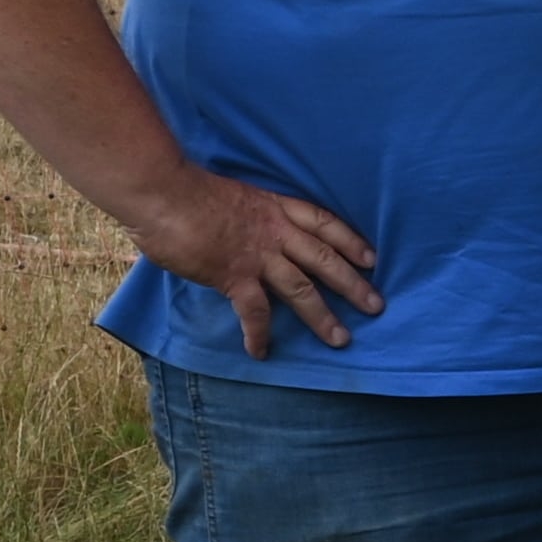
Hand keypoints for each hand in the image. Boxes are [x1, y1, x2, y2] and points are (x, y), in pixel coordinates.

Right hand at [138, 169, 380, 358]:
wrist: (165, 192)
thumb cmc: (189, 190)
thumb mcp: (234, 196)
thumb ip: (247, 217)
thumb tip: (240, 232)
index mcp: (277, 208)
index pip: (325, 224)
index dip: (351, 242)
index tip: (372, 259)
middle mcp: (276, 232)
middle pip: (325, 259)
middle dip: (353, 284)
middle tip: (376, 306)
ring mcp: (258, 255)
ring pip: (302, 289)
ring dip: (322, 316)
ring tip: (341, 338)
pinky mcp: (234, 275)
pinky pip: (255, 311)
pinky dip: (259, 334)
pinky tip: (261, 351)